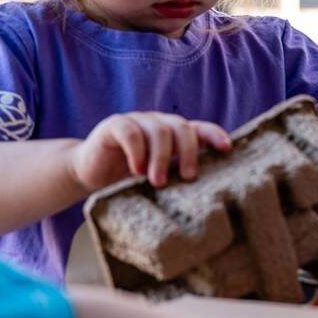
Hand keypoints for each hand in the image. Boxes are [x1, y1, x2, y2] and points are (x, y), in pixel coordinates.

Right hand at [71, 112, 230, 191]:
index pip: (199, 128)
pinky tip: (136, 170)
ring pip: (159, 129)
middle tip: (188, 177)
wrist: (90, 174)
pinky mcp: (114, 126)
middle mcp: (158, 123)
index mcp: (173, 134)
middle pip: (182, 127)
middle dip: (189, 152)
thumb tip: (209, 195)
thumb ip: (177, 176)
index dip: (214, 134)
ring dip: (161, 157)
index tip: (226, 148)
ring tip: (157, 182)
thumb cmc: (128, 179)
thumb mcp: (157, 178)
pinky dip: (137, 151)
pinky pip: (131, 132)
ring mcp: (136, 121)